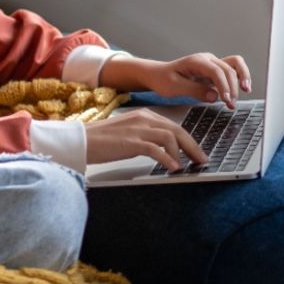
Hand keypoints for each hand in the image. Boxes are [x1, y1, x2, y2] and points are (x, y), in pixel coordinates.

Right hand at [85, 108, 208, 171]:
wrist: (82, 140)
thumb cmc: (102, 140)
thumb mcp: (128, 133)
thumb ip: (146, 137)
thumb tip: (164, 150)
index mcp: (144, 115)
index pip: (173, 125)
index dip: (189, 139)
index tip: (197, 152)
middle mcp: (143, 119)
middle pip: (177, 130)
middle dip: (193, 146)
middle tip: (202, 160)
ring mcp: (138, 129)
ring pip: (170, 138)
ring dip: (182, 153)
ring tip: (186, 166)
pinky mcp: (131, 142)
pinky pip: (156, 149)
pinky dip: (168, 159)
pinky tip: (172, 168)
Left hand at [135, 53, 251, 109]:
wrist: (159, 75)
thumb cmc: (164, 79)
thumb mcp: (174, 87)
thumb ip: (194, 91)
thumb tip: (214, 96)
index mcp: (196, 61)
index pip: (216, 71)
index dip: (223, 86)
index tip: (225, 100)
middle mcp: (207, 59)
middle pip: (228, 69)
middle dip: (232, 87)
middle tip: (231, 105)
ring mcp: (212, 64)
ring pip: (235, 64)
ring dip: (241, 78)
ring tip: (246, 91)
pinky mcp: (215, 71)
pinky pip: (233, 70)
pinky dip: (240, 77)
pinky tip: (243, 88)